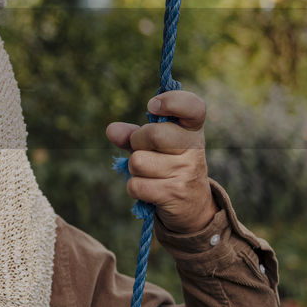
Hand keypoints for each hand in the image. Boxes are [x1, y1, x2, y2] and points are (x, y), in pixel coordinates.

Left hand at [106, 89, 216, 233]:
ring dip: (135, 169)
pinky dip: (135, 188)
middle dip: (137, 142)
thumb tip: (112, 130)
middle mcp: (194, 148)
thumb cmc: (169, 166)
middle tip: (147, 151)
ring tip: (151, 173)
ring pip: (138, 161)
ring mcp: (186, 171)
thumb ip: (133, 134)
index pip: (193, 106)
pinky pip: (135, 185)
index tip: (152, 106)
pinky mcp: (174, 194)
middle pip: (153, 134)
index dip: (172, 101)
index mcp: (192, 130)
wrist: (193, 206)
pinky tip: (151, 190)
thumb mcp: (156, 146)